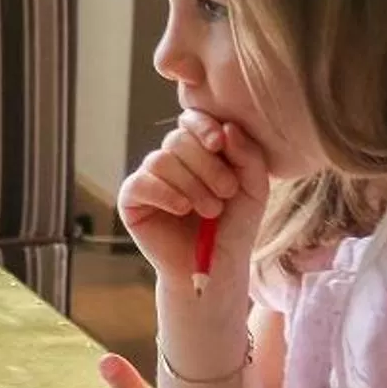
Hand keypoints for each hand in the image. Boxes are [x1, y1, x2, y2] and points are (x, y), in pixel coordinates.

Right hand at [119, 111, 270, 296]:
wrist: (216, 267)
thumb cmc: (235, 226)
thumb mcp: (254, 188)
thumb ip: (248, 156)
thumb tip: (227, 127)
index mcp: (198, 150)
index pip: (192, 120)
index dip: (203, 126)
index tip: (219, 143)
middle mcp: (171, 159)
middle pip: (178, 139)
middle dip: (206, 165)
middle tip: (226, 192)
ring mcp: (149, 177)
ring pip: (161, 160)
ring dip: (191, 185)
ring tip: (210, 210)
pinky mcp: (132, 199)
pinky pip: (141, 182)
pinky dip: (165, 194)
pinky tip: (181, 209)